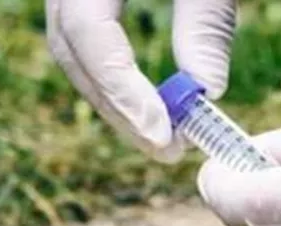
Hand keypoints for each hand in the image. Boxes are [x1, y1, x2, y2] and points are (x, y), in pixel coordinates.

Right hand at [46, 0, 236, 160]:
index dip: (119, 87)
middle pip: (72, 48)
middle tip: (166, 149)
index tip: (160, 134)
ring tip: (162, 137)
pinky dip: (114, 75)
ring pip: (73, 50)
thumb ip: (206, 21)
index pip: (84, 30)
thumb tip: (208, 91)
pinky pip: (86, 38)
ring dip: (115, 98)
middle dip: (118, 107)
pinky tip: (149, 104)